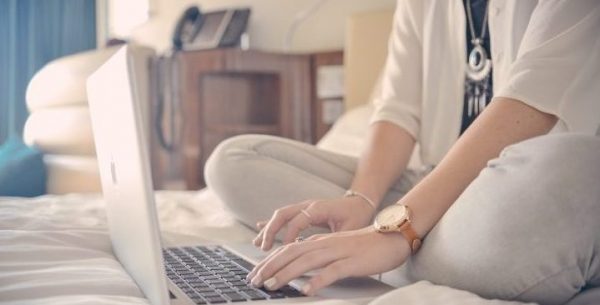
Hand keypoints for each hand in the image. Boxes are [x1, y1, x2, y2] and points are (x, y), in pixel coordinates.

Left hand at [247, 227, 410, 295]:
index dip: (269, 262)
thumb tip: (298, 268)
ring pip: (307, 261)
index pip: (288, 250)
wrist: (391, 237)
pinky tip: (307, 290)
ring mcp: (338, 252)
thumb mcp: (335, 248)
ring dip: (286, 274)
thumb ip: (317, 255)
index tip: (255, 274)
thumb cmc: (364, 246)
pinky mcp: (352, 262)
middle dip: (270, 268)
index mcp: (319, 242)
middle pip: (291, 254)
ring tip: (272, 286)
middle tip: (255, 281)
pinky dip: (318, 281)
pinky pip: (332, 271)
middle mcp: (325, 244)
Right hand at [253, 196, 375, 250]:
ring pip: (281, 215)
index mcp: (319, 208)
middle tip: (263, 247)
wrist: (361, 202)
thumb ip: (335, 239)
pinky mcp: (304, 211)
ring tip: (258, 244)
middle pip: (283, 214)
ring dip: (269, 228)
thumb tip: (322, 253)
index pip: (298, 221)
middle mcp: (309, 205)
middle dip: (271, 230)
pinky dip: (272, 223)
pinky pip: (285, 217)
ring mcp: (304, 207)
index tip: (286, 248)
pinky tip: (260, 227)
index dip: (290, 235)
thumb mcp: (350, 229)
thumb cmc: (357, 215)